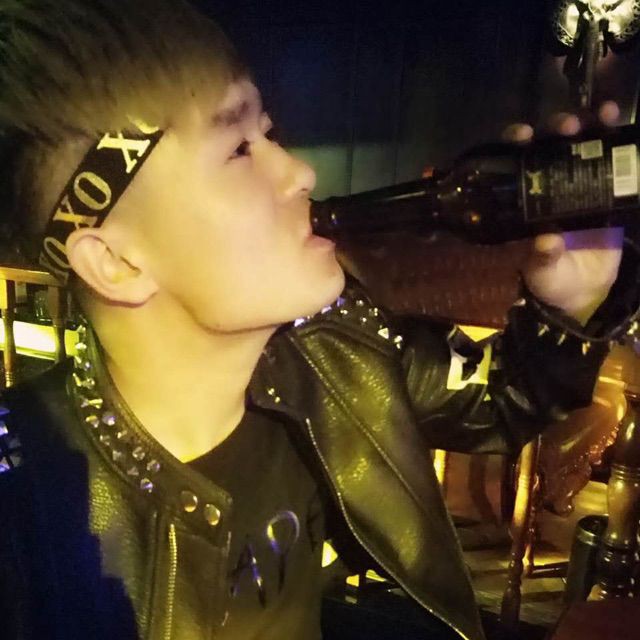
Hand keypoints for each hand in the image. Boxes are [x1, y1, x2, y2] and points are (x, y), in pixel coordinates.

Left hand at [505, 102, 623, 325]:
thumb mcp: (543, 271)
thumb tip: (547, 241)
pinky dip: (619, 141)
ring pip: (583, 146)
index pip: (515, 163)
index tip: (523, 135)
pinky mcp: (610, 191)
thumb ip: (542, 258)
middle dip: (558, 129)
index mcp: (525, 200)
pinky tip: (621, 122)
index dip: (515, 144)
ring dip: (592, 125)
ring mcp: (580, 184)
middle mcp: (549, 184)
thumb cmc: (551, 278)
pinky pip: (615, 162)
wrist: (584, 291)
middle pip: (550, 146)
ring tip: (603, 114)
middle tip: (568, 126)